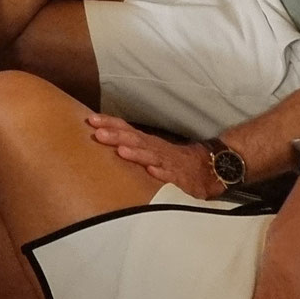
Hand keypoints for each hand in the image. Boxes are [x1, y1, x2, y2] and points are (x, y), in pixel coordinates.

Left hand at [87, 115, 225, 197]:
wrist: (208, 168)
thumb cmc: (173, 160)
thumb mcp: (150, 150)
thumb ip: (130, 146)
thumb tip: (103, 139)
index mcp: (147, 142)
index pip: (126, 129)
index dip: (109, 124)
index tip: (90, 120)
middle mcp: (156, 149)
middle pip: (134, 140)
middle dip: (116, 136)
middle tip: (98, 133)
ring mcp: (168, 163)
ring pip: (150, 156)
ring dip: (136, 153)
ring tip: (121, 150)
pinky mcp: (180, 179)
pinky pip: (170, 176)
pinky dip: (161, 173)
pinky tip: (151, 170)